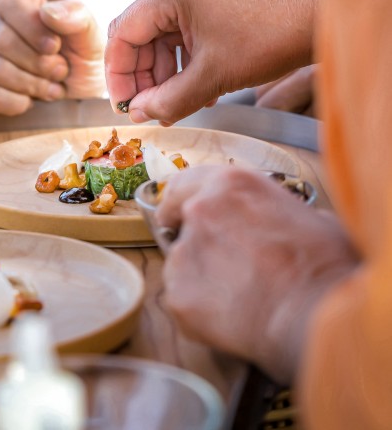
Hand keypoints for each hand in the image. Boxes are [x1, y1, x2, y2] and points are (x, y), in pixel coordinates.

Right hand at [0, 0, 104, 114]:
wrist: (77, 90)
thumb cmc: (80, 56)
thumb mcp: (89, 35)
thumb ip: (76, 17)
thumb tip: (49, 12)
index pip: (10, 1)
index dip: (32, 27)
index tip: (55, 47)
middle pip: (0, 39)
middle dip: (36, 62)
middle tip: (60, 72)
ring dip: (28, 84)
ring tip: (52, 88)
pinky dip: (10, 101)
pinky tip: (29, 101)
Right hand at [104, 0, 320, 124]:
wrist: (321, 18)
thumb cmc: (271, 40)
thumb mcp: (213, 78)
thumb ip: (168, 100)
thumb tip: (138, 114)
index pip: (124, 32)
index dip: (119, 73)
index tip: (124, 104)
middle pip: (142, 30)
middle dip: (144, 74)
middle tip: (151, 108)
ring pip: (164, 30)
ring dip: (166, 68)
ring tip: (177, 102)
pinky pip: (185, 23)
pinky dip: (185, 54)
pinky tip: (198, 84)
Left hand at [156, 165, 357, 382]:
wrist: (314, 314)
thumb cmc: (322, 265)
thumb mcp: (310, 216)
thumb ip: (280, 212)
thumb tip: (285, 223)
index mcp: (230, 183)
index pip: (184, 182)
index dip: (180, 201)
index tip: (176, 215)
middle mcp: (200, 209)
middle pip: (182, 222)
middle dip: (195, 240)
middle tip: (219, 262)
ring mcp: (185, 251)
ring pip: (181, 263)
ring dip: (200, 276)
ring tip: (238, 296)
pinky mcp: (177, 293)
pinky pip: (181, 298)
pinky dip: (198, 309)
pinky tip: (231, 316)